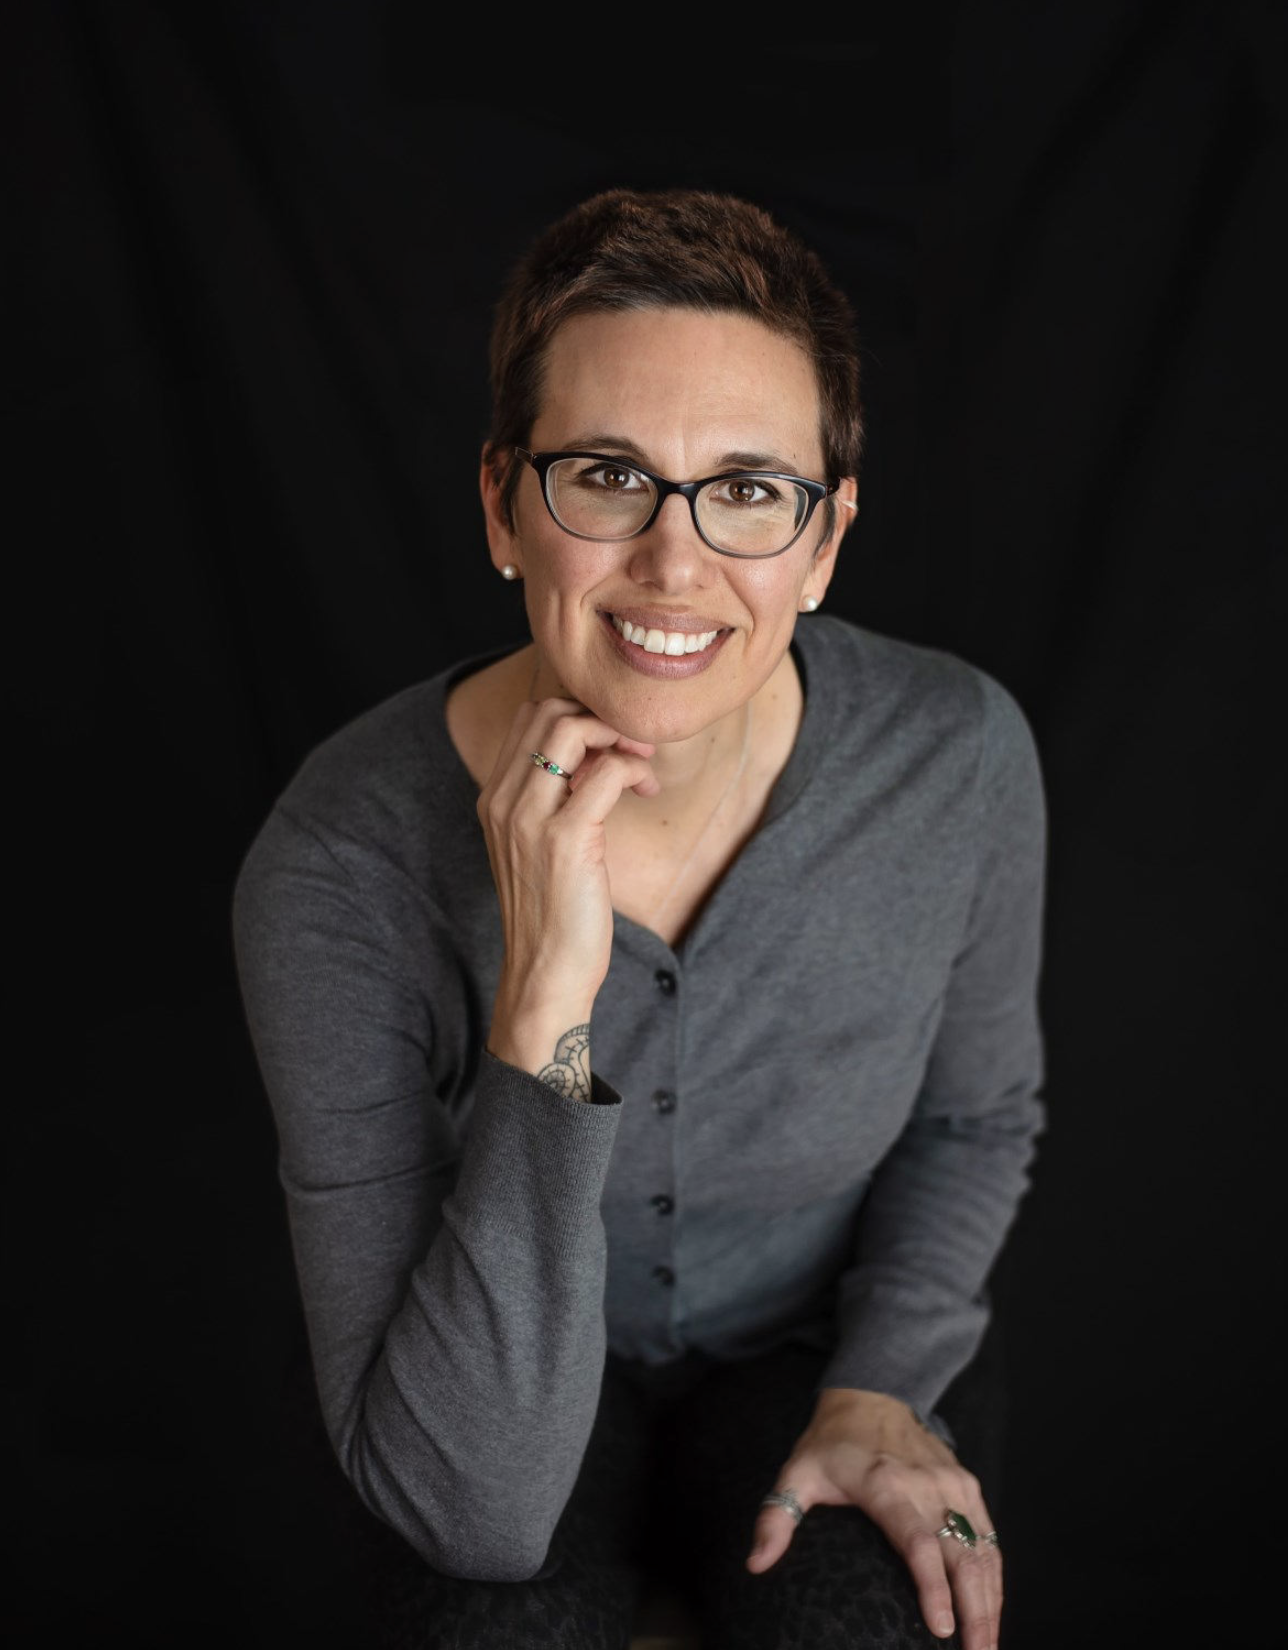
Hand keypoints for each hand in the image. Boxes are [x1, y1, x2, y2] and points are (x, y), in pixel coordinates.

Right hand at [479, 695, 656, 1074]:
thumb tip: (595, 758)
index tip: (611, 747)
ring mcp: (529, 818)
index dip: (579, 717)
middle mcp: (503, 801)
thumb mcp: (539, 847)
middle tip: (632, 749)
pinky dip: (633, 769)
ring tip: (641, 766)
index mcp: (494, 799)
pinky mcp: (565, 839)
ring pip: (571, 728)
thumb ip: (553, 799)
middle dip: (600, 717)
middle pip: (548, 711)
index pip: (530, 717)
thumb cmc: (553, 915)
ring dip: (618, 736)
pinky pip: (606, 772)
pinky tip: (645, 790)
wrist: (545, 975)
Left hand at [747, 1388, 1001, 1649]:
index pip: (916, 1542)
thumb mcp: (796, 1473)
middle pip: (960, 1555)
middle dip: (974, 1611)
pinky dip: (995, 1577)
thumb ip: (776, 1518)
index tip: (940, 1628)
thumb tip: (757, 1564)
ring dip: (991, 1601)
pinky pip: (989, 1537)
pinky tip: (993, 1610)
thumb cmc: (831, 1442)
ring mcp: (952, 1485)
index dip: (932, 1587)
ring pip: (983, 1550)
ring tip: (988, 1646)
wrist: (872, 1394)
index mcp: (884, 1484)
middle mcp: (926, 1485)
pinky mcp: (967, 1486)